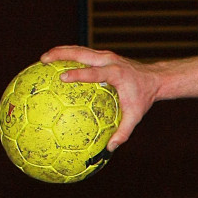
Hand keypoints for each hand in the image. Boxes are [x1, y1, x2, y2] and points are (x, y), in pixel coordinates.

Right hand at [41, 45, 159, 149]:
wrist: (155, 79)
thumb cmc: (143, 98)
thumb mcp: (135, 115)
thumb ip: (123, 132)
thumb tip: (110, 148)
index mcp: (116, 73)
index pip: (94, 73)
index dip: (78, 74)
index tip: (62, 77)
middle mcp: (109, 61)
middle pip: (82, 52)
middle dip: (61, 54)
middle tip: (43, 60)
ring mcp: (106, 56)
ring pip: (80, 49)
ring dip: (61, 51)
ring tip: (43, 59)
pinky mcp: (103, 55)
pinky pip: (83, 53)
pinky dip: (68, 54)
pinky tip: (55, 63)